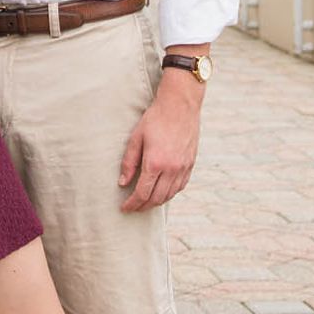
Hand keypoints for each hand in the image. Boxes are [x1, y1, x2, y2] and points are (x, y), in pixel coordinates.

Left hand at [117, 75, 202, 212]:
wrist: (180, 105)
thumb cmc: (155, 118)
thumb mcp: (136, 138)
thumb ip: (128, 162)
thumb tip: (122, 183)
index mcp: (155, 163)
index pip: (142, 193)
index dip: (132, 204)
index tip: (124, 208)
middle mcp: (171, 169)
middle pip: (156, 198)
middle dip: (143, 206)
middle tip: (133, 208)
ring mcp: (183, 168)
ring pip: (170, 195)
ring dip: (157, 202)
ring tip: (146, 202)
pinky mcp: (191, 164)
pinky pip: (180, 186)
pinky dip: (170, 193)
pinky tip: (163, 192)